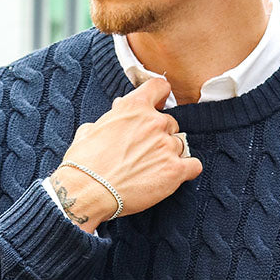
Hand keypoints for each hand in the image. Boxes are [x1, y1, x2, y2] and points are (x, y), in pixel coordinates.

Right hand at [50, 77, 201, 230]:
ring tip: (152, 168)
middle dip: (160, 135)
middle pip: (170, 123)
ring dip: (170, 154)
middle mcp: (154, 123)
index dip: (160, 96)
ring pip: (180, 145)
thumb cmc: (84, 163)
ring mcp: (167, 146)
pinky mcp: (175, 170)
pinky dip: (187, 170)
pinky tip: (175, 175)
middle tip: (145, 151)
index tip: (158, 104)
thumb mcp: (91, 129)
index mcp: (134, 107)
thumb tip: (117, 109)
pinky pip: (194, 165)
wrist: (87, 191)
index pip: (160, 87)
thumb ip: (111, 117)